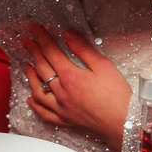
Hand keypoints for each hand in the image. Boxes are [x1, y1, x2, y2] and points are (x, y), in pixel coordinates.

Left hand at [21, 25, 129, 145]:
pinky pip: (44, 113)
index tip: (32, 28)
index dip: (40, 37)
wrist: (124, 123)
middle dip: (33, 52)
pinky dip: (35, 105)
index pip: (50, 52)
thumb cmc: (117, 95)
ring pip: (38, 90)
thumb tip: (68, 34)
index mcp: (70, 76)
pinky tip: (31, 98)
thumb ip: (83, 49)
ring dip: (30, 76)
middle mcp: (61, 92)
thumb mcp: (104, 66)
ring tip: (26, 65)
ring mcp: (61, 108)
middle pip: (42, 68)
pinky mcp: (65, 120)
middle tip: (26, 41)